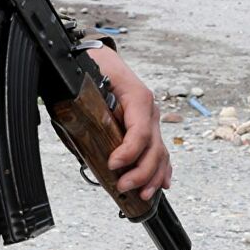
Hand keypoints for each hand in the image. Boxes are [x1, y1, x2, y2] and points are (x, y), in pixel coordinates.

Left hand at [88, 46, 171, 200]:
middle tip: (122, 185)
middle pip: (154, 146)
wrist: (94, 56)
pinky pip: (159, 149)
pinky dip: (161, 167)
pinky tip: (163, 183)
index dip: (129, 152)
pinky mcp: (146, 126)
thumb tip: (86, 146)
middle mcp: (148, 109)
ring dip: (153, 175)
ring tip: (143, 194)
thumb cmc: (91, 68)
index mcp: (137, 97)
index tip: (113, 165)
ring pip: (160, 151)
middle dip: (141, 171)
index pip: (140, 131)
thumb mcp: (86, 86)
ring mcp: (150, 118)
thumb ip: (87, 114)